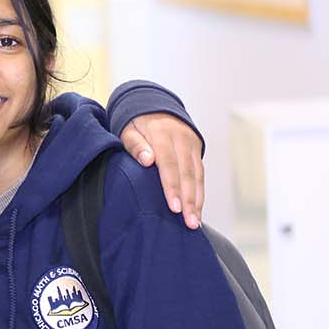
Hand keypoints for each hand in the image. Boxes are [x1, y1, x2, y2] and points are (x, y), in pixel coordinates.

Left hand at [119, 113, 204, 229]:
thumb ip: (135, 145)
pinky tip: (197, 210)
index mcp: (162, 133)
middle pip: (187, 173)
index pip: (169, 163)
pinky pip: (200, 174)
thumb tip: (147, 160)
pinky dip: (200, 192)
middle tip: (190, 222)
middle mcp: (181, 139)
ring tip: (195, 222)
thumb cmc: (136, 123)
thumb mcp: (128, 129)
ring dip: (198, 200)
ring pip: (197, 175)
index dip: (172, 186)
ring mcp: (191, 145)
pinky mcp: (196, 151)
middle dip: (190, 200)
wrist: (155, 106)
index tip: (174, 207)